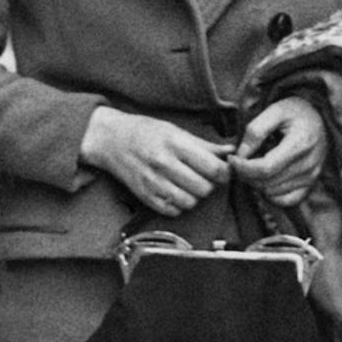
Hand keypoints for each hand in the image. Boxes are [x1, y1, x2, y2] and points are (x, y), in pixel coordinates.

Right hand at [79, 107, 231, 215]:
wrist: (110, 140)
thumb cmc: (145, 132)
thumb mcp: (175, 130)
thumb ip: (204, 144)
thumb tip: (230, 151)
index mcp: (175, 144)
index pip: (213, 168)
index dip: (225, 173)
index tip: (224, 171)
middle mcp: (164, 164)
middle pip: (203, 188)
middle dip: (210, 185)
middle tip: (205, 177)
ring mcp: (153, 183)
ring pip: (190, 202)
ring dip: (195, 196)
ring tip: (190, 185)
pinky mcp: (145, 196)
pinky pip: (173, 211)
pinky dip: (179, 205)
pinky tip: (176, 192)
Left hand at [230, 96, 327, 207]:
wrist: (320, 117)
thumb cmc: (295, 111)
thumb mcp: (275, 110)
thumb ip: (256, 130)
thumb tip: (241, 154)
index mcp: (301, 143)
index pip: (265, 168)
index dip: (243, 167)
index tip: (232, 158)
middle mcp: (309, 164)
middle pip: (267, 182)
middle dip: (246, 175)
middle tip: (238, 162)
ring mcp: (312, 176)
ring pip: (273, 192)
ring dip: (256, 183)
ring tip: (253, 166)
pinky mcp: (311, 184)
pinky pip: (287, 201)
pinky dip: (271, 194)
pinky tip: (265, 179)